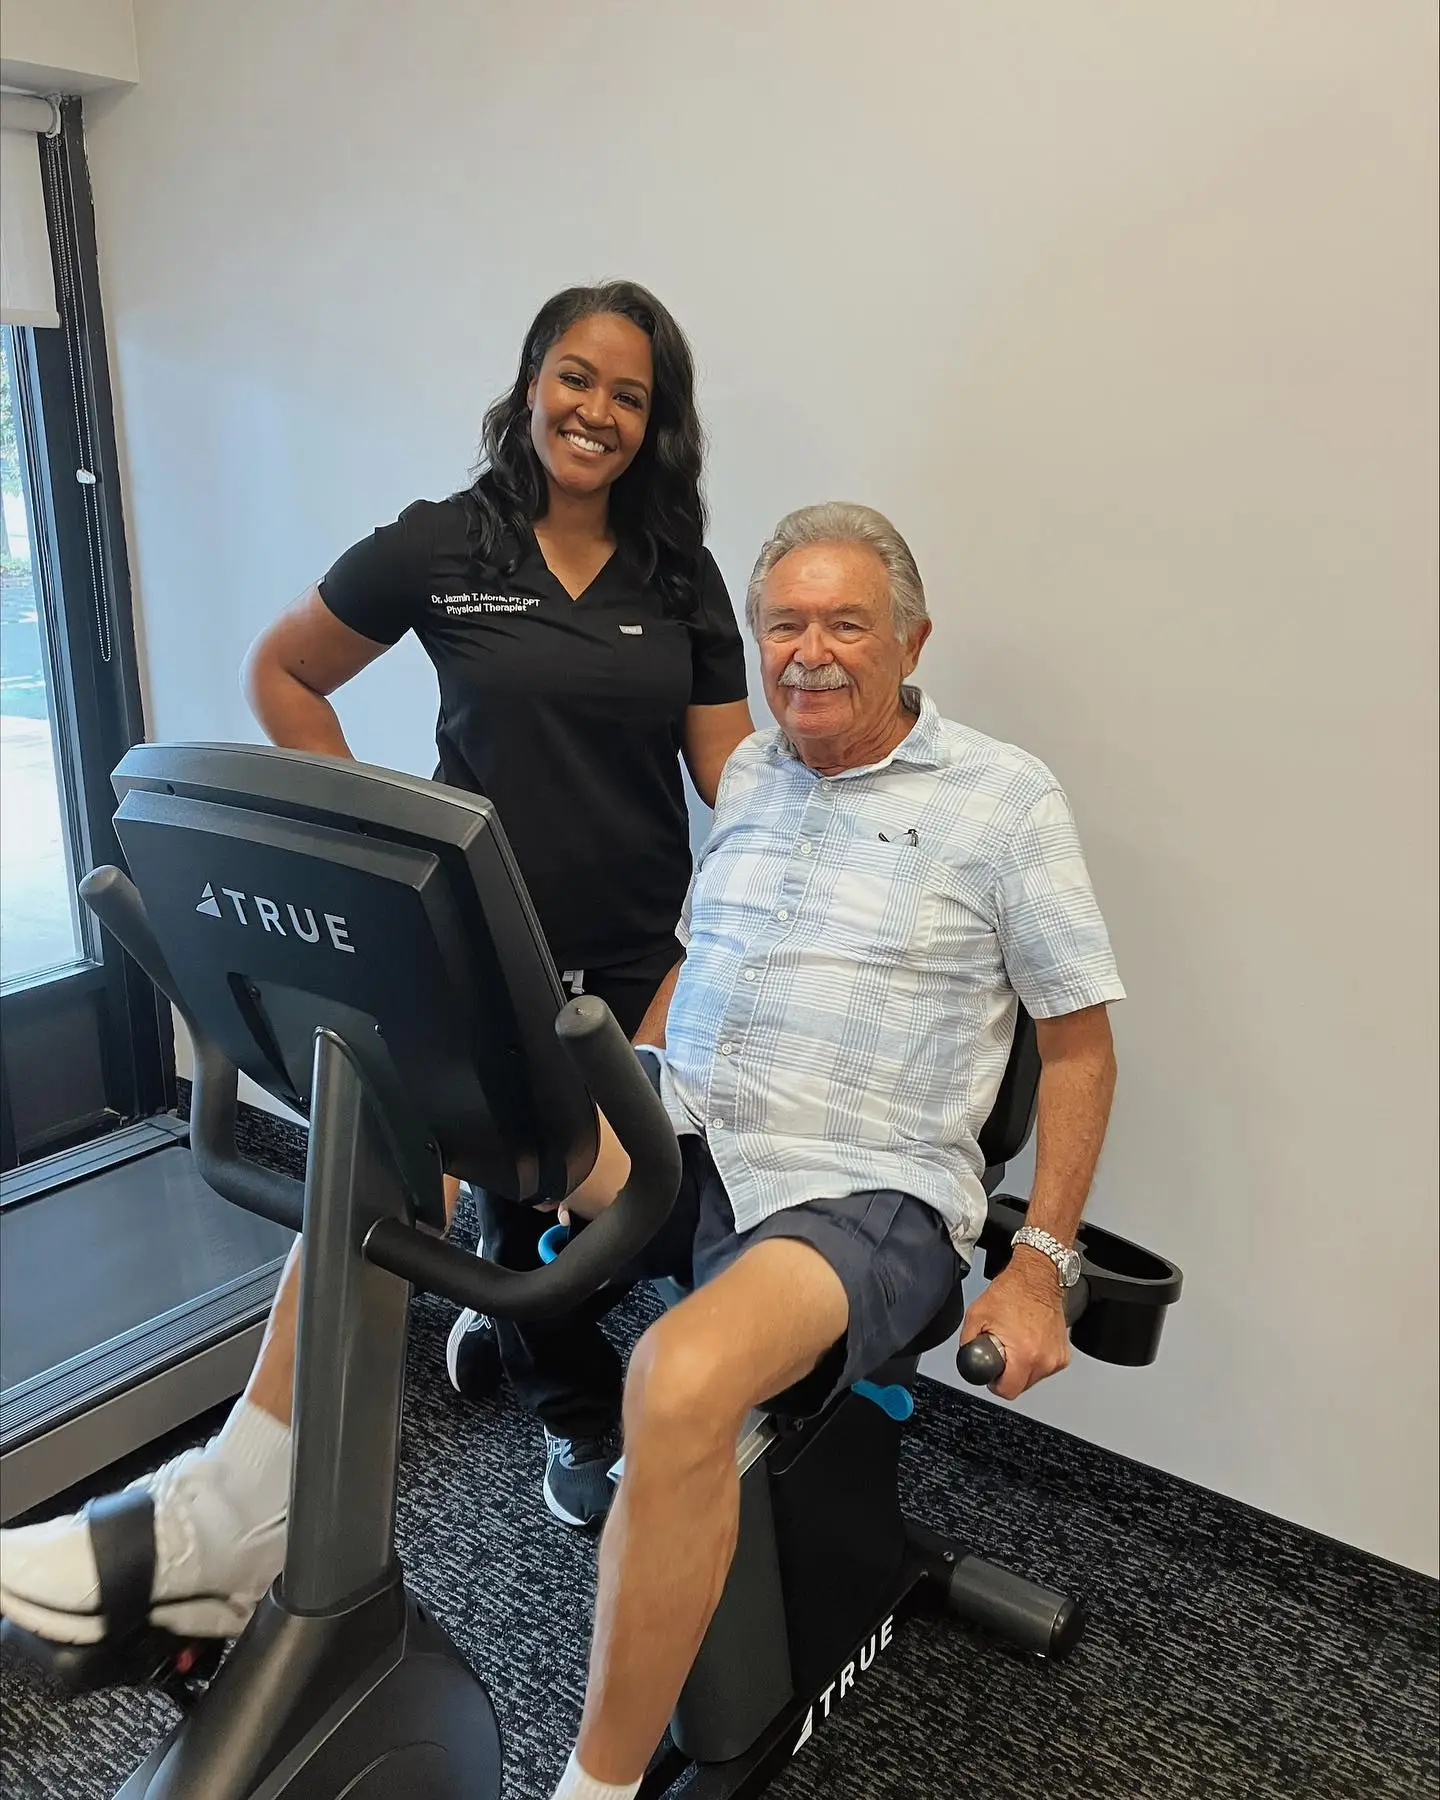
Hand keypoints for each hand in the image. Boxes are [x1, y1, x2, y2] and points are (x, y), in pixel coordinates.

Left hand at [957, 1249, 1070, 1400]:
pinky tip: (1029, 1341)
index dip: (995, 1383)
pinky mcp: (1064, 1354)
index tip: (994, 1372)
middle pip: (1021, 1386)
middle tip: (1003, 1352)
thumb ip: (968, 1342)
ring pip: (1034, 1378)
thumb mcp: (976, 1315)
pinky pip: (1045, 1368)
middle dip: (1009, 1373)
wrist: (1038, 1277)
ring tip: (1017, 1342)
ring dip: (1023, 1367)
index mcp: (1024, 1353)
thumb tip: (968, 1357)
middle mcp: (1044, 1359)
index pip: (1008, 1391)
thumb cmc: (1011, 1291)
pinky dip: (1036, 1359)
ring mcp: (1056, 1357)